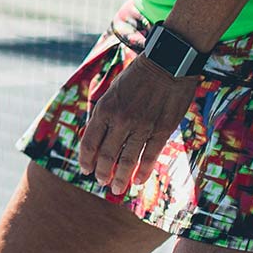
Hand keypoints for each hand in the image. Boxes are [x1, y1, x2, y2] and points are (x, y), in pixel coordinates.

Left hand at [78, 53, 199, 195]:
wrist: (166, 63)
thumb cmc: (137, 76)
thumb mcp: (113, 90)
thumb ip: (106, 113)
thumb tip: (99, 135)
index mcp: (105, 108)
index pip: (90, 141)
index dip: (86, 158)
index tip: (85, 169)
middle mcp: (120, 120)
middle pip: (107, 155)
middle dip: (102, 172)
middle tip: (101, 182)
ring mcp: (141, 126)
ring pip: (128, 160)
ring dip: (121, 178)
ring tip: (117, 189)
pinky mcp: (161, 130)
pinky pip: (149, 156)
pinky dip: (143, 171)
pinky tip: (139, 181)